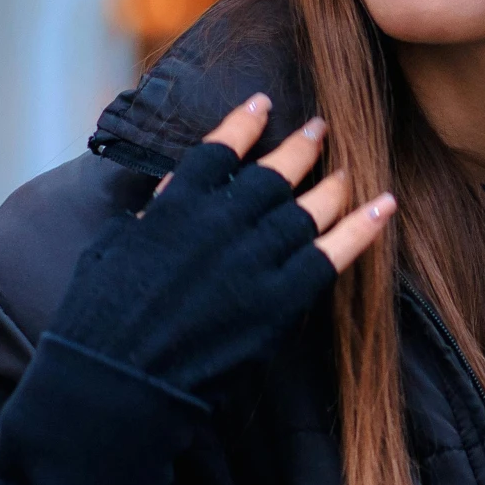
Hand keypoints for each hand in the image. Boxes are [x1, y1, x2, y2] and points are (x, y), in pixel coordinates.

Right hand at [46, 92, 395, 408]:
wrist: (118, 381)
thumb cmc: (99, 320)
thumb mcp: (111, 249)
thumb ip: (149, 216)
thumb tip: (170, 192)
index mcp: (174, 205)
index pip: (217, 149)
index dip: (243, 123)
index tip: (263, 103)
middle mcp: (220, 222)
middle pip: (272, 173)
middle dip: (299, 147)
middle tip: (320, 128)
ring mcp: (252, 260)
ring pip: (306, 210)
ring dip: (333, 184)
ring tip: (350, 169)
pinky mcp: (277, 301)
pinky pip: (329, 255)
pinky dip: (361, 228)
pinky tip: (385, 206)